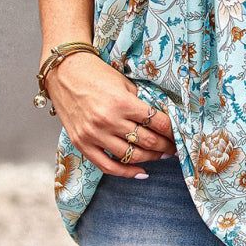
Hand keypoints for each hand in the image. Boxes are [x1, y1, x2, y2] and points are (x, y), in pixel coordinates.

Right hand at [45, 52, 176, 176]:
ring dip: (150, 158)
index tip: (179, 135)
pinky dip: (127, 172)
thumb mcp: (124, 83)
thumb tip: (160, 120)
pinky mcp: (82, 144)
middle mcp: (109, 121)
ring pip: (131, 155)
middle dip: (165, 146)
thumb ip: (140, 102)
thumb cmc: (97, 74)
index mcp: (123, 102)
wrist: (65, 73)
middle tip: (174, 148)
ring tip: (160, 156)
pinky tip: (141, 172)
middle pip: (147, 141)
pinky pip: (108, 166)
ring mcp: (94, 135)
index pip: (157, 123)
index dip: (172, 131)